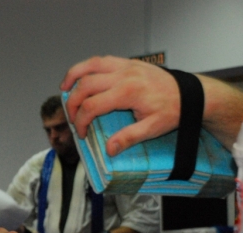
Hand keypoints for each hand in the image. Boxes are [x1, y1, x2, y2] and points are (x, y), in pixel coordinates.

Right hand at [60, 55, 179, 155]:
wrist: (191, 93)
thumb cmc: (173, 110)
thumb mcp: (153, 129)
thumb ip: (129, 138)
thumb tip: (109, 150)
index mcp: (128, 92)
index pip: (92, 106)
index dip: (81, 121)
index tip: (82, 134)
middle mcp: (123, 75)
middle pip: (85, 85)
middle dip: (72, 103)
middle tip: (72, 118)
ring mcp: (125, 66)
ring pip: (89, 65)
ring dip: (72, 77)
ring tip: (64, 89)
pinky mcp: (127, 62)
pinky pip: (100, 60)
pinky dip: (86, 67)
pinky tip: (80, 77)